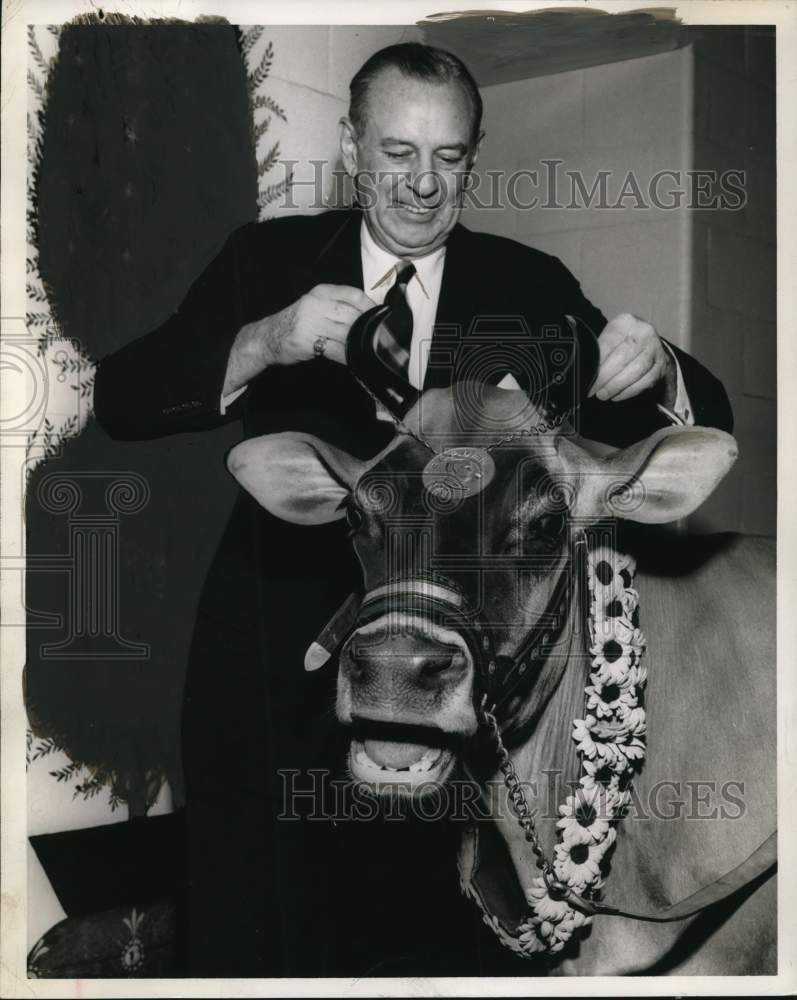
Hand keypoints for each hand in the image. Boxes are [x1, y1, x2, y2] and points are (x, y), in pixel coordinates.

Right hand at [261, 284, 375, 366]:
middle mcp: (315, 304)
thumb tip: (368, 315)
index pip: (353, 295)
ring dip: (359, 343)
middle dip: (367, 328)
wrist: (268, 336)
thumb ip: (338, 305)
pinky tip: (355, 359)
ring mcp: (310, 323)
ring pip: (345, 332)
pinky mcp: (306, 342)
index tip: (381, 316)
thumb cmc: (297, 321)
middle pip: (352, 315)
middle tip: (380, 337)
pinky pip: (334, 349)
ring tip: (370, 349)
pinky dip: (347, 355)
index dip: (370, 306)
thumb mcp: (315, 304)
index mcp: (321, 292)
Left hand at [588, 313, 675, 405]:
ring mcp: (655, 349)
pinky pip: (644, 382)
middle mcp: (644, 332)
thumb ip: (599, 350)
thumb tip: (585, 369)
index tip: (586, 377)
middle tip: (593, 390)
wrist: (650, 346)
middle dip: (605, 377)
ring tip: (603, 394)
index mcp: (626, 322)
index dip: (597, 363)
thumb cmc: (622, 343)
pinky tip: (616, 395)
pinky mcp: (661, 366)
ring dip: (616, 386)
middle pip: (622, 358)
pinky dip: (628, 391)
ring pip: (635, 372)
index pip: (609, 343)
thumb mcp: (610, 338)